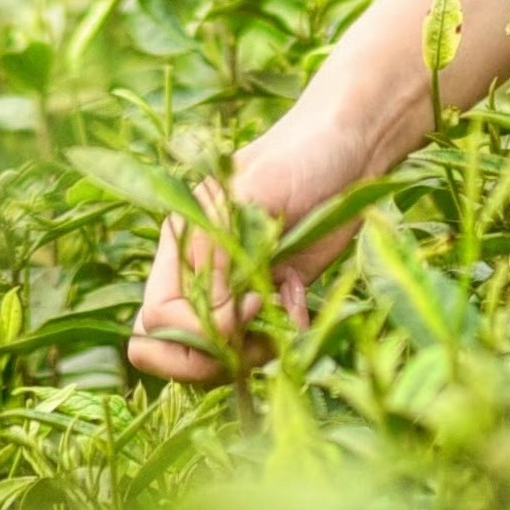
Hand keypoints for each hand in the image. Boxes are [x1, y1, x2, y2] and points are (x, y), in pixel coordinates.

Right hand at [127, 96, 390, 384]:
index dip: (196, 331)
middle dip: (206, 361)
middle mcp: (200, 273)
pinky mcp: (274, 299)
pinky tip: (301, 301)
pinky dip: (284, 339)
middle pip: (166, 348)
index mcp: (180, 244)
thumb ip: (221, 254)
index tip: (249, 304)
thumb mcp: (252, 193)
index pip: (157, 318)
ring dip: (248, 356)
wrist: (352, 149)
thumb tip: (218, 320)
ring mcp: (236, 291)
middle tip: (252, 341)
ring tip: (283, 321)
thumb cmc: (298, 154)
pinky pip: (262, 346)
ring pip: (213, 357)